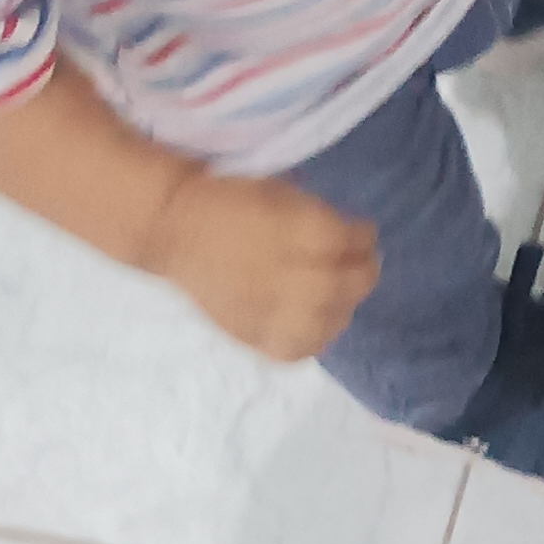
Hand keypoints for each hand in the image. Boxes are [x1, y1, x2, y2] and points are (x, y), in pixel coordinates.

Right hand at [145, 170, 378, 360]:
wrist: (178, 230)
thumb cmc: (234, 201)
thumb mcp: (283, 193)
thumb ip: (320, 217)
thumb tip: (352, 236)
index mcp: (294, 230)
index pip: (348, 243)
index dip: (364, 237)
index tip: (366, 234)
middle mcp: (285, 274)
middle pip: (343, 286)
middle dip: (364, 274)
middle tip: (365, 266)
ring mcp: (267, 310)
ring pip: (324, 324)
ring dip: (343, 309)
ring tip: (343, 297)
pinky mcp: (250, 334)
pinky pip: (294, 350)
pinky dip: (314, 341)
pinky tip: (318, 326)